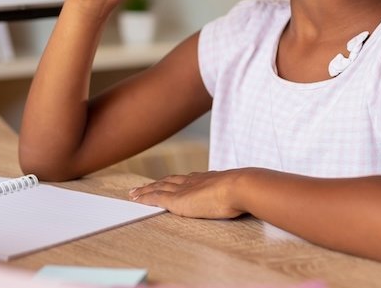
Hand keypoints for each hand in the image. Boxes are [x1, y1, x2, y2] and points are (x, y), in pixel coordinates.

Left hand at [129, 171, 244, 218]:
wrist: (239, 187)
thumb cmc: (244, 192)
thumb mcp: (238, 191)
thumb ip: (236, 193)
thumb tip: (246, 197)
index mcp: (206, 179)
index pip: (186, 179)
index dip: (175, 181)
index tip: (168, 182)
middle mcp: (192, 181)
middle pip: (168, 181)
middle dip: (156, 184)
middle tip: (143, 187)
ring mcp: (183, 189)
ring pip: (158, 187)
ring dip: (145, 190)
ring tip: (134, 193)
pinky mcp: (176, 200)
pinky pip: (155, 197)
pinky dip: (144, 197)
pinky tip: (135, 199)